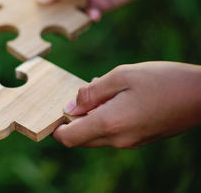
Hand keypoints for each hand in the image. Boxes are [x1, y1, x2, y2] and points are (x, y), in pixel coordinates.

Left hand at [53, 62, 200, 148]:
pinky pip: (113, 134)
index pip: (69, 138)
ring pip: (97, 136)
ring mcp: (131, 142)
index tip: (55, 111)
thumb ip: (91, 92)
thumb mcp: (122, 75)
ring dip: (90, 118)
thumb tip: (69, 106)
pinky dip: (105, 120)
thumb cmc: (163, 79)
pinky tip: (117, 98)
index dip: (56, 128)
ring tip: (103, 91)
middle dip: (73, 120)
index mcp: (110, 124)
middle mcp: (119, 139)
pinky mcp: (141, 139)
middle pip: (81, 139)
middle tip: (82, 94)